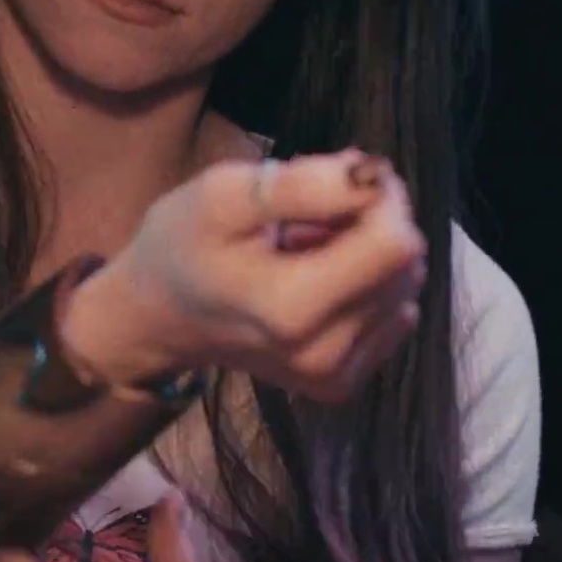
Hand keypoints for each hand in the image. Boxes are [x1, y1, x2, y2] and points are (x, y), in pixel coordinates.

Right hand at [65, 149, 425, 401]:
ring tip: (305, 249)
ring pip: (402, 287)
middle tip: (309, 216)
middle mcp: (323, 354)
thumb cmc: (183, 244)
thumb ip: (302, 185)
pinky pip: (391, 316)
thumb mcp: (222, 194)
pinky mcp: (339, 383)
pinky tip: (315, 282)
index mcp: (293, 308)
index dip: (377, 197)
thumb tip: (372, 178)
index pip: (395, 241)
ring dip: (365, 255)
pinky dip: (362, 288)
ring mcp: (333, 375)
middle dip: (370, 224)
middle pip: (405, 265)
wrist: (156, 316)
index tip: (337, 180)